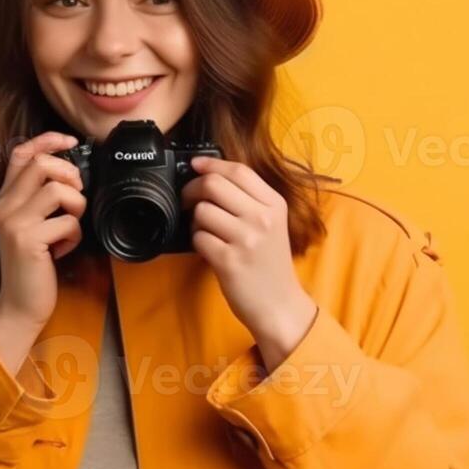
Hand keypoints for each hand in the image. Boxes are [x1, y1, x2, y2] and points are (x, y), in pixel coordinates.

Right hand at [0, 132, 85, 370]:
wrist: (20, 305)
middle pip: (42, 164)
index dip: (48, 140)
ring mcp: (14, 222)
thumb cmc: (33, 265)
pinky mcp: (27, 240)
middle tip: (76, 197)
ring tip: (71, 225)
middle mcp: (4, 206)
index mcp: (5, 199)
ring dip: (76, 206)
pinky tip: (63, 249)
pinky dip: (75, 236)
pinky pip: (67, 222)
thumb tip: (71, 175)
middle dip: (70, 175)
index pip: (21, 154)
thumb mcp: (33, 226)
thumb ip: (41, 200)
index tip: (71, 141)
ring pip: (57, 190)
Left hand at [181, 157, 316, 370]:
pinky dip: (197, 242)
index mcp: (274, 204)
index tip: (196, 164)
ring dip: (195, 220)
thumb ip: (250, 200)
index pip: (239, 170)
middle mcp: (262, 218)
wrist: (279, 305)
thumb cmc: (270, 264)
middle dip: (193, 189)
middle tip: (189, 200)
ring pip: (202, 211)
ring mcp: (246, 240)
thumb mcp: (272, 224)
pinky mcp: (229, 261)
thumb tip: (211, 174)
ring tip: (206, 232)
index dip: (212, 163)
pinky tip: (209, 249)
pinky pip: (198, 238)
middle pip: (214, 185)